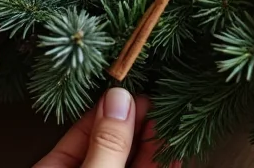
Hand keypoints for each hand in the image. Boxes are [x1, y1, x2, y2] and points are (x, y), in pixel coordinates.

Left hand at [34, 88, 162, 166]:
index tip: (129, 92)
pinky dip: (160, 162)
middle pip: (111, 146)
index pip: (80, 134)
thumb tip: (118, 102)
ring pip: (131, 161)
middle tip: (155, 99)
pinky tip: (172, 149)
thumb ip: (106, 144)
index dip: (107, 111)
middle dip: (134, 122)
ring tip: (167, 117)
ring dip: (152, 140)